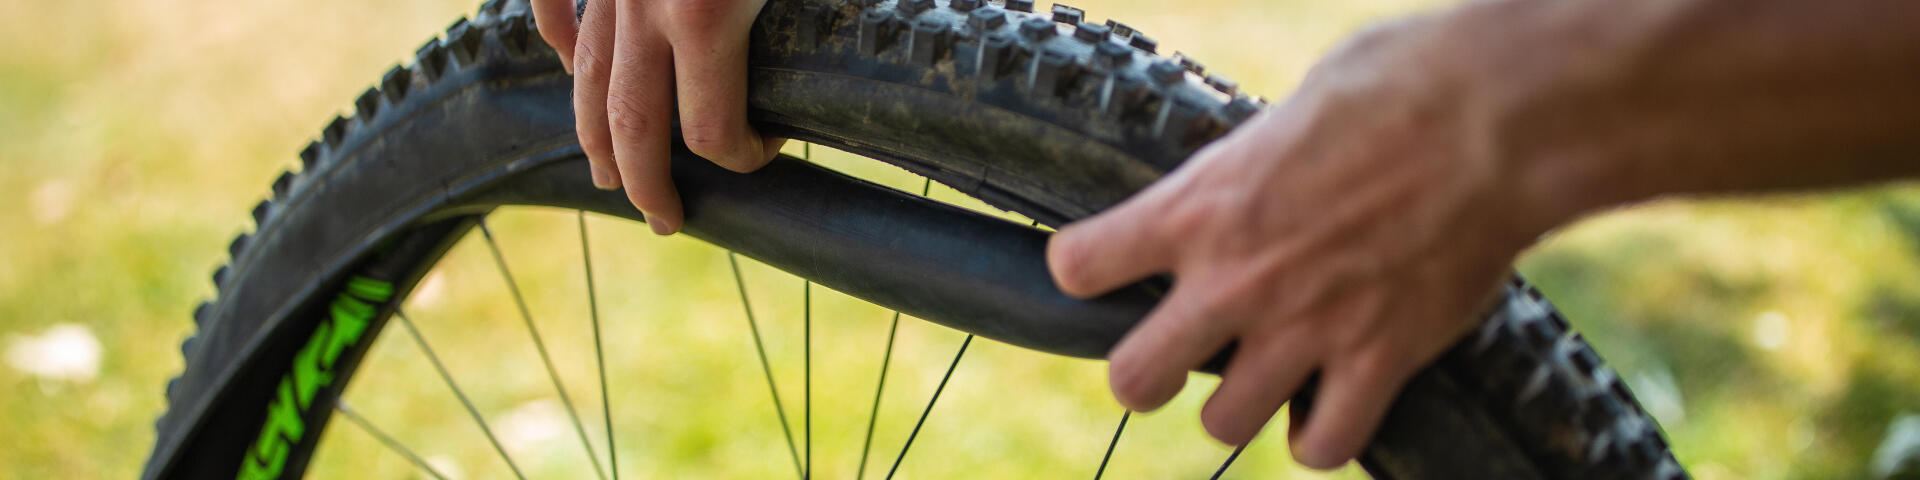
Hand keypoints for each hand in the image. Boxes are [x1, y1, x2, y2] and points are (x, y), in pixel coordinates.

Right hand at [532, 0, 784, 234]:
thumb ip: (805, 34)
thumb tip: (832, 82)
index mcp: (705, 15)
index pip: (711, 129)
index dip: (743, 155)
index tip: (767, 147)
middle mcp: (646, 2)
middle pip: (632, 122)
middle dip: (645, 184)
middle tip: (663, 220)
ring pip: (589, 69)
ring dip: (594, 130)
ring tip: (606, 172)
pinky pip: (552, 1)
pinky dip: (556, 36)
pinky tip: (566, 64)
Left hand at [1046, 20, 1560, 469]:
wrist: (1495, 119)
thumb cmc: (1396, 86)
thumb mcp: (1285, 113)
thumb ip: (1246, 169)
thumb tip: (1248, 178)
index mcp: (1199, 206)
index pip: (1080, 265)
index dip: (1086, 271)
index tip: (1106, 268)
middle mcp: (1235, 280)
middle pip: (1133, 380)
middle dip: (1150, 374)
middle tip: (1181, 352)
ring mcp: (1303, 330)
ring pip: (1223, 426)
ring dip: (1241, 406)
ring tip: (1268, 375)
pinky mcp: (1377, 362)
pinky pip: (1323, 447)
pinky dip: (1322, 438)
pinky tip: (1330, 407)